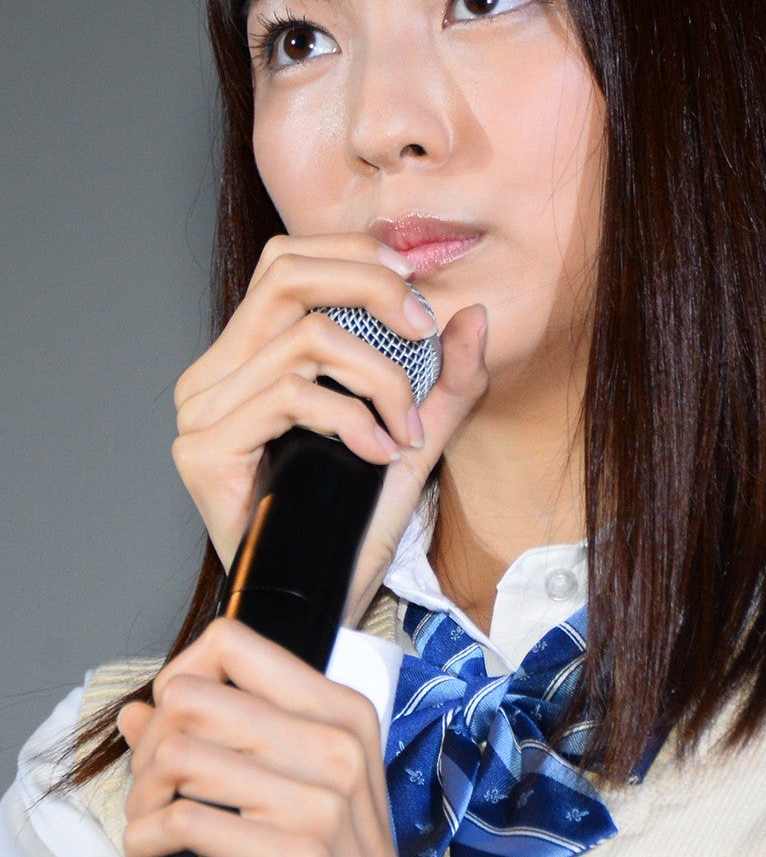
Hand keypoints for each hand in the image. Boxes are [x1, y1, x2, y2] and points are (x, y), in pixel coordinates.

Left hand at [120, 617, 402, 856]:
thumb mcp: (301, 781)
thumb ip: (225, 736)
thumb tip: (137, 710)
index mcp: (341, 711)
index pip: (232, 643)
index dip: (180, 677)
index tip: (172, 725)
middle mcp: (336, 746)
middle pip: (191, 701)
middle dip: (148, 747)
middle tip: (151, 792)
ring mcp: (319, 802)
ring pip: (178, 757)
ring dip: (141, 798)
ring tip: (149, 826)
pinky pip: (183, 822)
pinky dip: (145, 839)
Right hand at [171, 232, 487, 619]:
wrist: (325, 599)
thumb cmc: (355, 521)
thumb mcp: (413, 437)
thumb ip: (445, 380)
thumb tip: (473, 313)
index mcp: (248, 358)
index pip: (287, 264)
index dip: (352, 257)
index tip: (416, 291)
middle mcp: (214, 375)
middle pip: (286, 275)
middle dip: (369, 290)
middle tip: (423, 331)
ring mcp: (201, 410)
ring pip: (304, 340)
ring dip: (378, 378)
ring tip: (408, 429)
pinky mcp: (203, 448)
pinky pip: (289, 395)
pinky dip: (351, 418)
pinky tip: (380, 453)